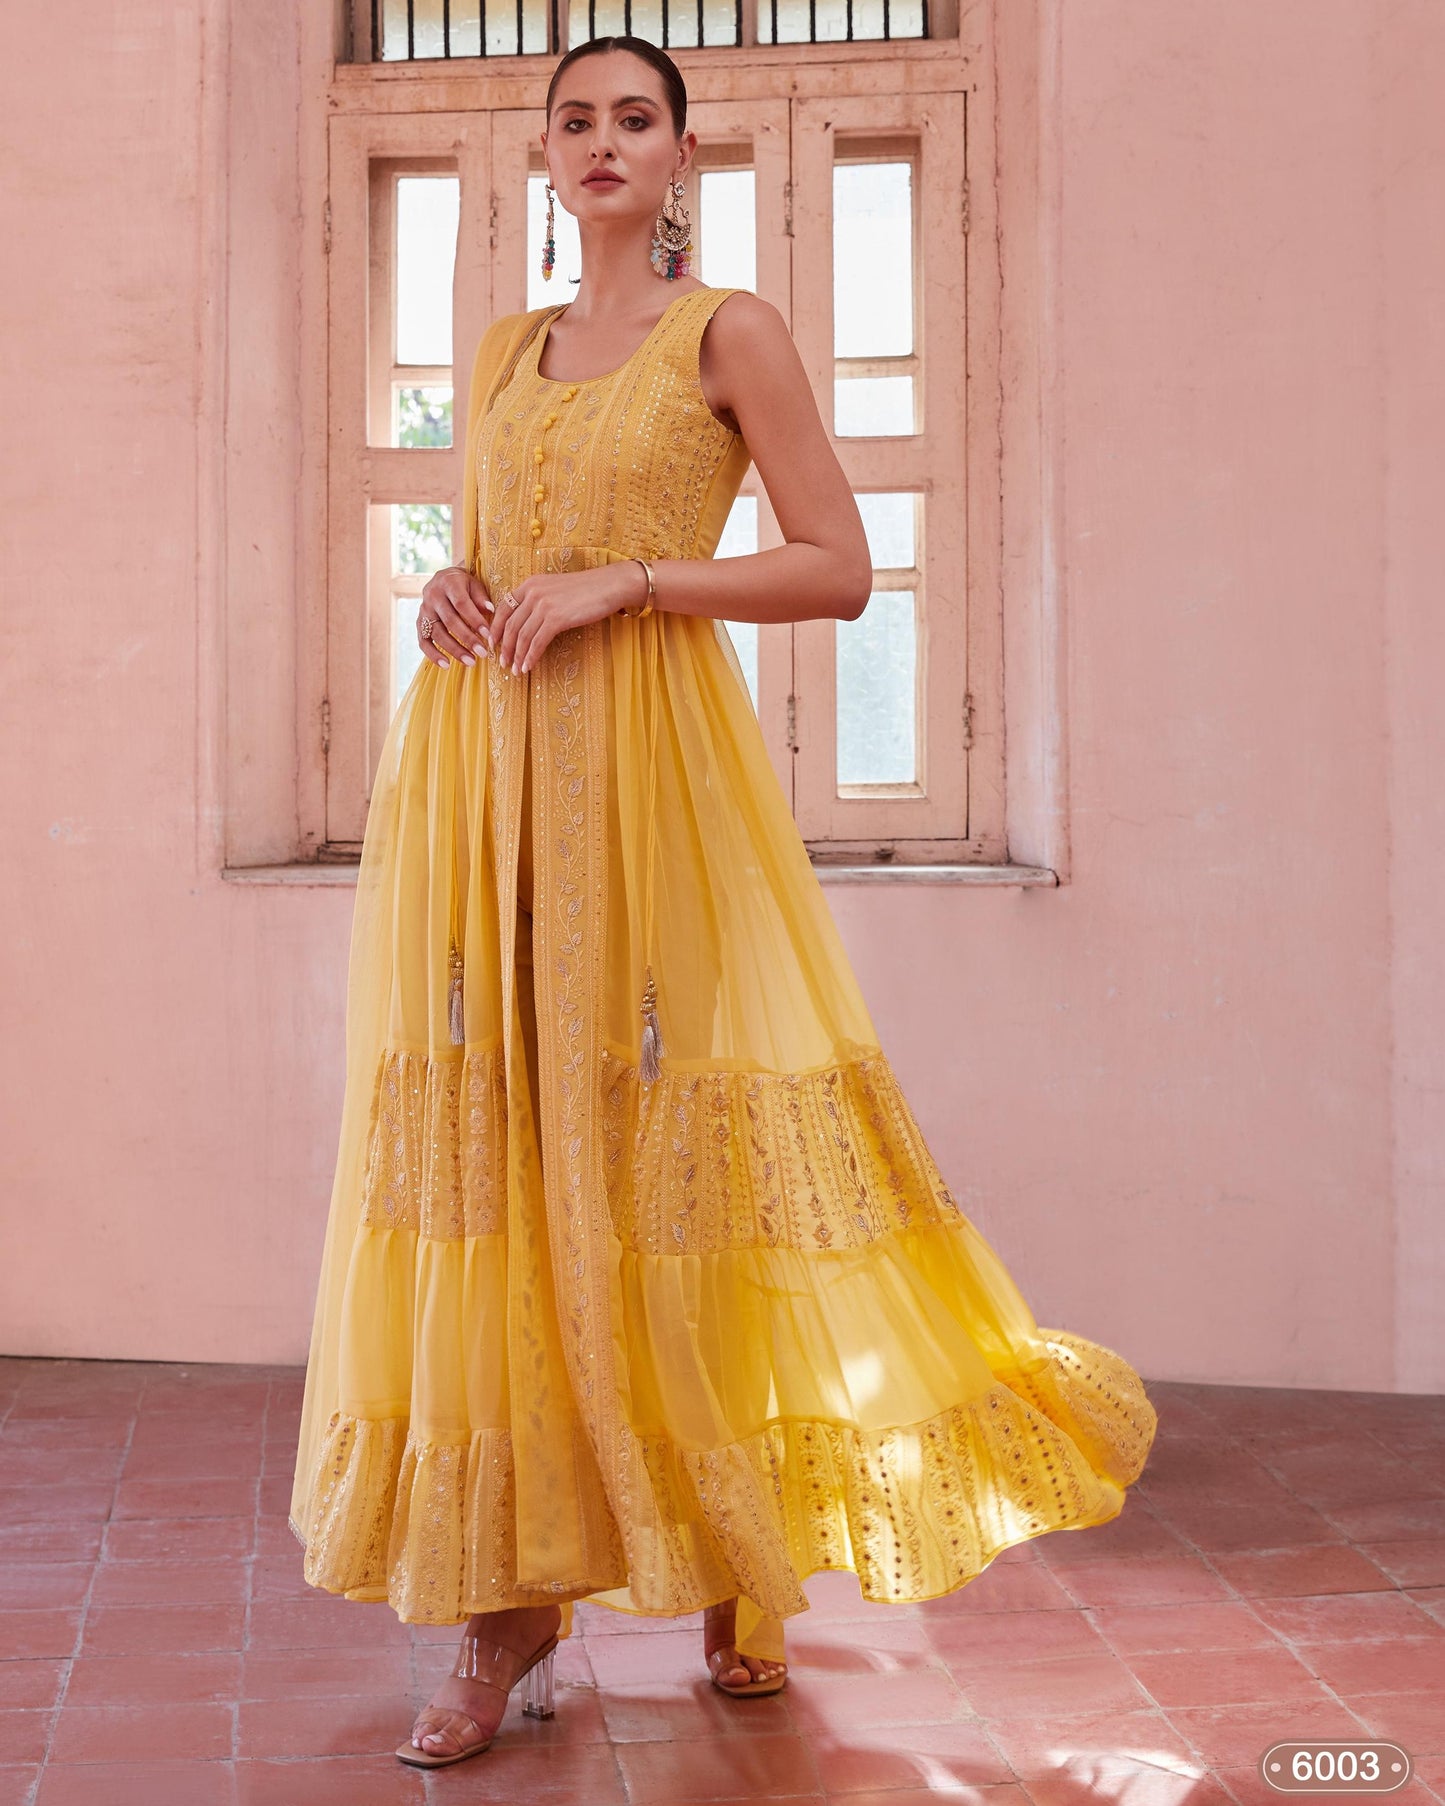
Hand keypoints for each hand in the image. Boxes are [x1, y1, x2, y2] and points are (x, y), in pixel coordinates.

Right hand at [417, 565, 493, 668]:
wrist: (443, 579)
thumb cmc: (464, 584)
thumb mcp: (475, 584)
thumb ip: (481, 597)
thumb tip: (490, 611)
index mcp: (448, 583)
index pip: (461, 604)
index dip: (474, 620)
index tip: (488, 635)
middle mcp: (433, 596)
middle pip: (449, 621)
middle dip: (467, 639)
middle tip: (482, 653)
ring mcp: (424, 610)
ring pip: (437, 633)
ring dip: (454, 650)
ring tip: (470, 662)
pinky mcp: (419, 623)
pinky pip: (423, 641)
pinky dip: (433, 654)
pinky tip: (446, 665)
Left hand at [493, 561, 649, 674]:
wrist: (608, 586)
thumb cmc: (586, 590)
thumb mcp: (554, 589)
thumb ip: (537, 600)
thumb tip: (526, 622)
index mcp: (529, 584)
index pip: (504, 609)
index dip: (495, 629)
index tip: (493, 644)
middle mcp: (533, 593)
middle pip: (511, 625)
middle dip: (505, 648)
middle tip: (503, 663)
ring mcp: (543, 605)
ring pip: (522, 636)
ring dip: (517, 656)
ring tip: (516, 670)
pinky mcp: (556, 618)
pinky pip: (537, 642)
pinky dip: (531, 657)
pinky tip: (528, 667)